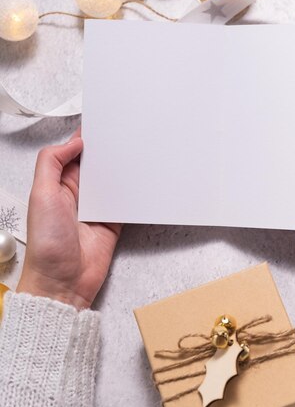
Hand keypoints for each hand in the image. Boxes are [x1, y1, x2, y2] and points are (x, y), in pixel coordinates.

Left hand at [17, 130, 121, 309]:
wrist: (63, 282)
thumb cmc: (47, 245)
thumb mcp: (41, 195)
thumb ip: (52, 163)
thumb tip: (74, 141)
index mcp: (57, 184)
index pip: (73, 153)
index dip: (85, 138)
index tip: (100, 124)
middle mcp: (77, 194)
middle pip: (96, 165)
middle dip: (107, 152)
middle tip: (123, 135)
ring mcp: (96, 208)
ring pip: (112, 181)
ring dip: (121, 171)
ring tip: (135, 153)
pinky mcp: (112, 222)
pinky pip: (125, 203)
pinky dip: (133, 194)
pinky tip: (141, 182)